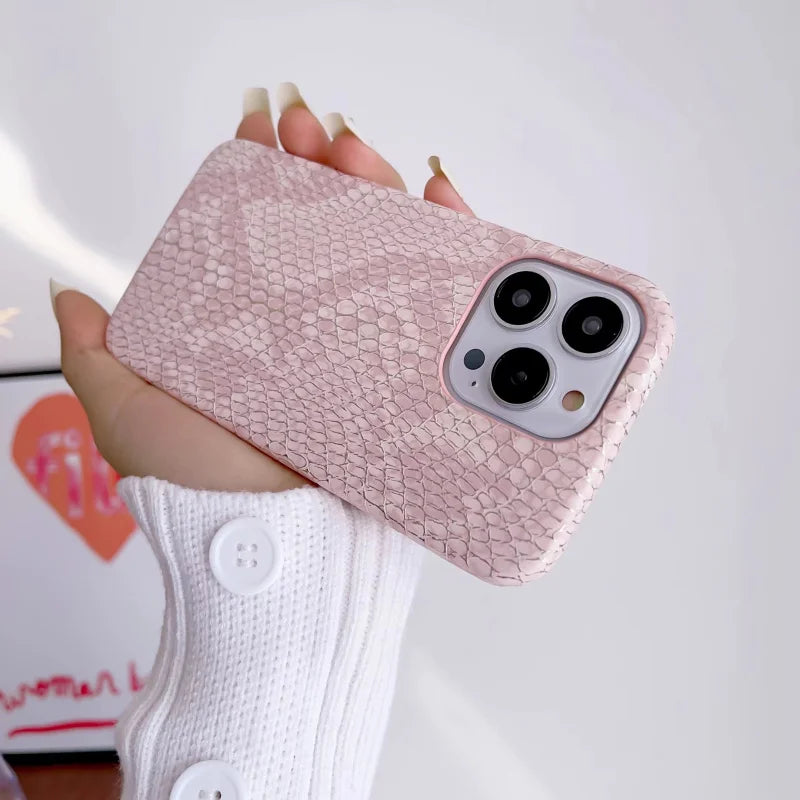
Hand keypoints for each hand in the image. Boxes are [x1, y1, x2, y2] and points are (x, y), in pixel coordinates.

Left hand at [53, 83, 472, 492]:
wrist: (271, 544)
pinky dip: (448, 242)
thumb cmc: (200, 484)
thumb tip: (69, 301)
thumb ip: (100, 357)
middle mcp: (313, 329)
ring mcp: (368, 345)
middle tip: (314, 130)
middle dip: (326, 163)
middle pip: (333, 226)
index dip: (264, 172)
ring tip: (360, 152)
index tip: (263, 129)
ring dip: (381, 186)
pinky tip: (438, 202)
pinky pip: (439, 295)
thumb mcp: (130, 413)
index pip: (265, 228)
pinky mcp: (413, 368)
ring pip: (387, 248)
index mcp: (254, 326)